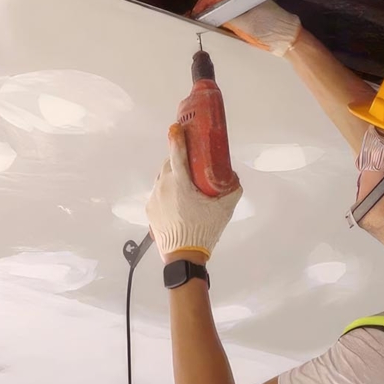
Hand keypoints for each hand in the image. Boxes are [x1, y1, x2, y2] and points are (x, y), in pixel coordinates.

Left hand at [147, 124, 242, 261]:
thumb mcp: (224, 210)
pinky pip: (157, 193)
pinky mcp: (149, 209)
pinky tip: (176, 202)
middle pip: (168, 164)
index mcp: (180, 183)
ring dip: (171, 176)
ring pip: (161, 178)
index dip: (176, 138)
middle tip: (190, 163)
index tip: (176, 127)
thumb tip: (234, 177)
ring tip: (184, 185)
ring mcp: (153, 198)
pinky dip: (166, 192)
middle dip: (177, 159)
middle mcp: (163, 186)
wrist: (183, 256)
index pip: (177, 154)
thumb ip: (232, 190)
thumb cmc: (204, 229)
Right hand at [193, 0, 302, 57]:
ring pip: (224, 8)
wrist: (289, 39)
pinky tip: (218, 28)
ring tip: (204, 25)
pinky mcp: (249, 14)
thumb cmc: (271, 28)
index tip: (195, 14)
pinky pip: (231, 15)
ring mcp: (247, 5)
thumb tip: (208, 15)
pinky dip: (223, 21)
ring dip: (214, 16)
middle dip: (206, 9)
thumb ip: (226, 17)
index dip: (203, 3)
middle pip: (218, 0)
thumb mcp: (245, 23)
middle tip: (196, 21)